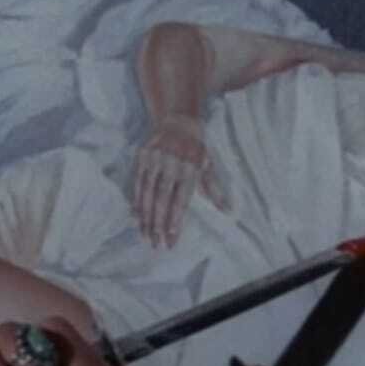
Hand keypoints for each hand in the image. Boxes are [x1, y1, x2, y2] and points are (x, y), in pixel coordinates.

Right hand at [133, 113, 224, 248]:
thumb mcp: (208, 166)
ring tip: (146, 236)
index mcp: (190, 167)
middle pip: (162, 199)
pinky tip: (137, 218)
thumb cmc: (196, 148)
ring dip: (145, 218)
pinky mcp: (143, 156)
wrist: (178, 121)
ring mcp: (155, 159)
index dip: (175, 220)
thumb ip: (214, 189)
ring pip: (147, 193)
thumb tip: (227, 210)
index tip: (171, 238)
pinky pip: (137, 183)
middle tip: (157, 245)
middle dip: (158, 224)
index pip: (180, 199)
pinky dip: (136, 202)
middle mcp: (171, 163)